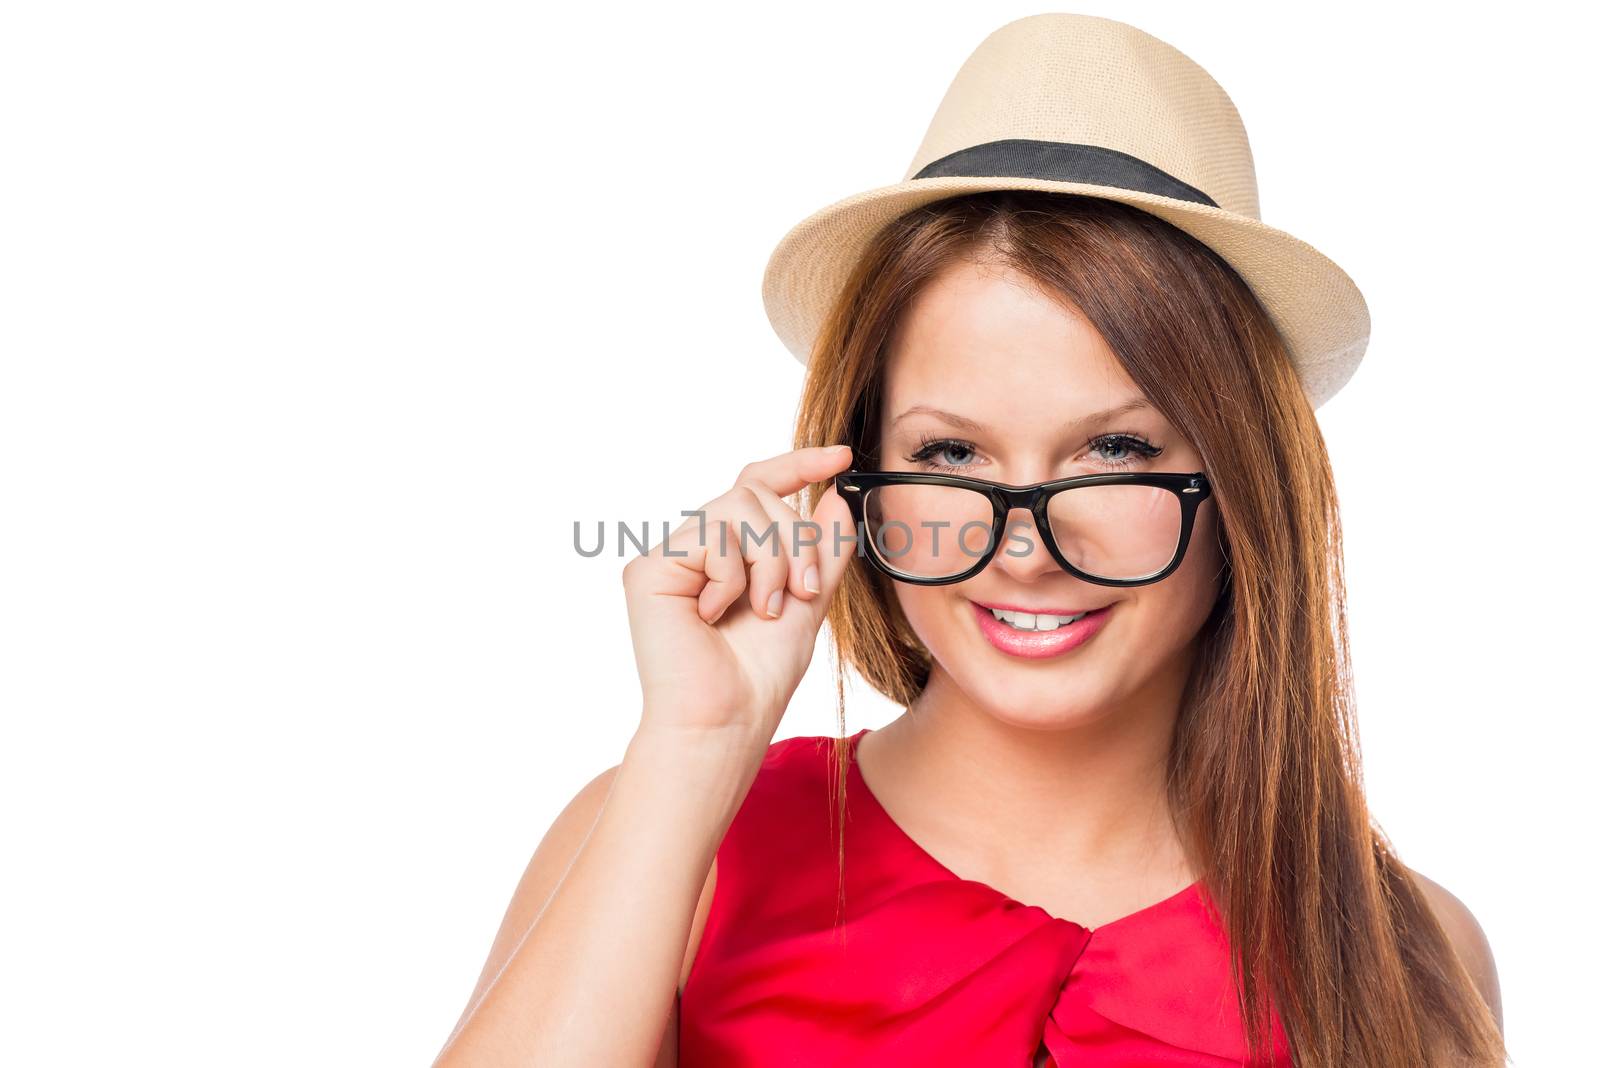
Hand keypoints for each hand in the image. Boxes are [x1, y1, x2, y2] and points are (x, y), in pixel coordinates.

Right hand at [621, 444, 856, 742]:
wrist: (727, 721)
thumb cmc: (760, 676)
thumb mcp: (809, 602)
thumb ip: (823, 550)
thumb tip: (835, 496)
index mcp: (728, 552)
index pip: (758, 487)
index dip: (798, 465)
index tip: (841, 456)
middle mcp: (694, 547)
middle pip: (756, 495)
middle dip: (796, 542)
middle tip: (803, 593)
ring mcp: (669, 557)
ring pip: (739, 509)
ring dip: (771, 561)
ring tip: (766, 609)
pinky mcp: (648, 570)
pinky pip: (711, 537)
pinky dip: (733, 577)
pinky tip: (717, 615)